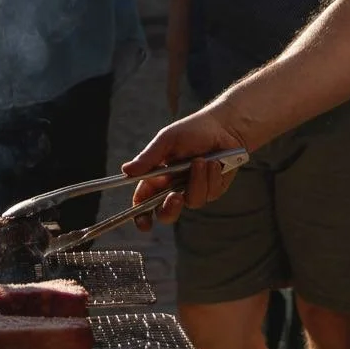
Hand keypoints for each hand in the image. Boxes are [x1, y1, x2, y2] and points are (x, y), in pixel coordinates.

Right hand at [122, 108, 247, 226]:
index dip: (141, 216)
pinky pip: (211, 193)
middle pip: (166, 213)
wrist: (223, 126)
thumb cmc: (192, 130)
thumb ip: (149, 157)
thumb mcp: (167, 139)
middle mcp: (174, 187)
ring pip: (192, 201)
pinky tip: (215, 162)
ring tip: (202, 160)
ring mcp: (194, 190)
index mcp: (157, 177)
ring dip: (197, 180)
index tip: (144, 223)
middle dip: (170, 209)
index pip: (144, 201)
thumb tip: (126, 170)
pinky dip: (212, 176)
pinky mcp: (213, 189)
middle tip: (176, 197)